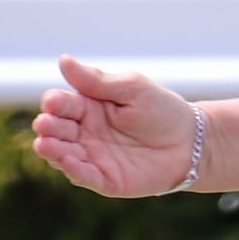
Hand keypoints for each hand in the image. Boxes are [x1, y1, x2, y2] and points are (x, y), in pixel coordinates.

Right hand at [31, 55, 200, 197]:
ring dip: (52, 150)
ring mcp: (92, 156)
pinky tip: (66, 162)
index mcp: (88, 107)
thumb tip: (64, 60)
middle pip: (55, 129)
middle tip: (45, 124)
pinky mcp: (105, 179)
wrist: (193, 143)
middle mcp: (84, 132)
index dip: (54, 103)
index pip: (60, 103)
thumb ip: (98, 80)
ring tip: (45, 144)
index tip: (55, 102)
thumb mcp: (133, 89)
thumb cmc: (163, 111)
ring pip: (62, 154)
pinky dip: (73, 170)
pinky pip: (84, 176)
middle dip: (47, 127)